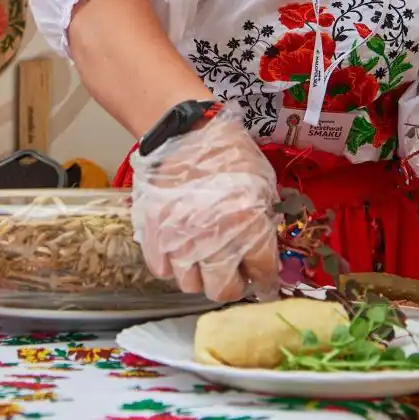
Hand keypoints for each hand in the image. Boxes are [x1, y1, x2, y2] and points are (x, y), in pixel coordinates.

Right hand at [130, 101, 280, 302]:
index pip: (262, 272)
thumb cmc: (229, 152)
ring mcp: (178, 236)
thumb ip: (264, 222)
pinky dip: (173, 265)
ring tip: (205, 259)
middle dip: (233, 284)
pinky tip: (181, 249)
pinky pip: (161, 269)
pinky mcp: (152, 232)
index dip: (266, 280)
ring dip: (201, 276)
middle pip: (222, 289)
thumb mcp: (263, 184)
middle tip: (234, 272)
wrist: (185, 129)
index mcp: (247, 223)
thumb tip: (265, 255)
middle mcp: (212, 237)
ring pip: (190, 285)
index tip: (264, 281)